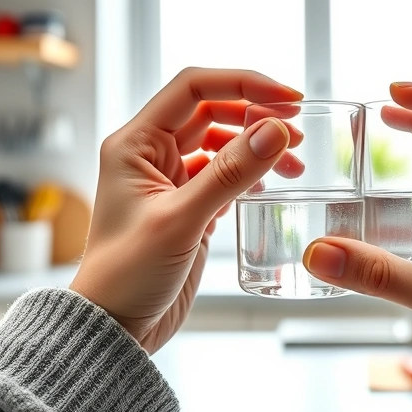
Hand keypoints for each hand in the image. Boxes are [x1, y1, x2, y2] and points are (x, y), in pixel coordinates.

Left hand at [71, 68, 301, 352]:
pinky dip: (250, 173)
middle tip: (297, 131)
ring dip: (256, 145)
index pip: (193, 88)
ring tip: (293, 163)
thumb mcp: (182, 220)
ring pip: (221, 142)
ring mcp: (168, 179)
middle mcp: (150, 154)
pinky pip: (223, 173)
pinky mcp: (186, 205)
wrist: (114, 327)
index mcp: (135, 143)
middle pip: (211, 110)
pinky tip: (270, 184)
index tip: (287, 97)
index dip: (242, 84)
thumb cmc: (127, 275)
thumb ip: (230, 173)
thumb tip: (274, 130)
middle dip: (256, 115)